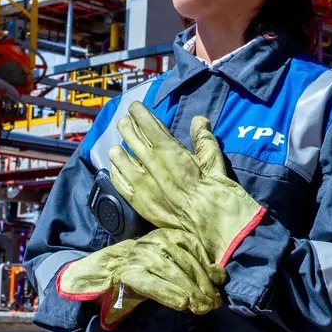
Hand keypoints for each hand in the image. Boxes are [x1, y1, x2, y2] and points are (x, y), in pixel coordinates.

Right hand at [57, 228, 228, 326]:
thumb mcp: (169, 265)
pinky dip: (169, 294)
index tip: (219, 283)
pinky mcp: (125, 274)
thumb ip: (192, 268)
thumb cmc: (144, 273)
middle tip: (214, 303)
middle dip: (202, 284)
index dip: (207, 266)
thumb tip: (220, 277)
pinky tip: (182, 304)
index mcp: (164, 235)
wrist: (103, 277)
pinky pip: (151, 284)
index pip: (192, 246)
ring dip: (190, 291)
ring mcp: (137, 256)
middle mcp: (151, 242)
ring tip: (202, 306)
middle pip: (183, 261)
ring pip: (170, 272)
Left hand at [109, 103, 265, 266]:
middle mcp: (150, 162)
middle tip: (127, 122)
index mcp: (168, 149)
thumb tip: (199, 121)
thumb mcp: (213, 159)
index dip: (138, 112)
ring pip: (119, 156)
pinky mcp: (137, 200)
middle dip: (128, 125)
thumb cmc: (215, 190)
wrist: (210, 223)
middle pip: (130, 135)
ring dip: (120, 148)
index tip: (136, 108)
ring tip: (121, 145)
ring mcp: (141, 182)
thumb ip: (203, 138)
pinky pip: (118, 181)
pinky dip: (116, 171)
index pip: (146, 122)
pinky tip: (118, 167)